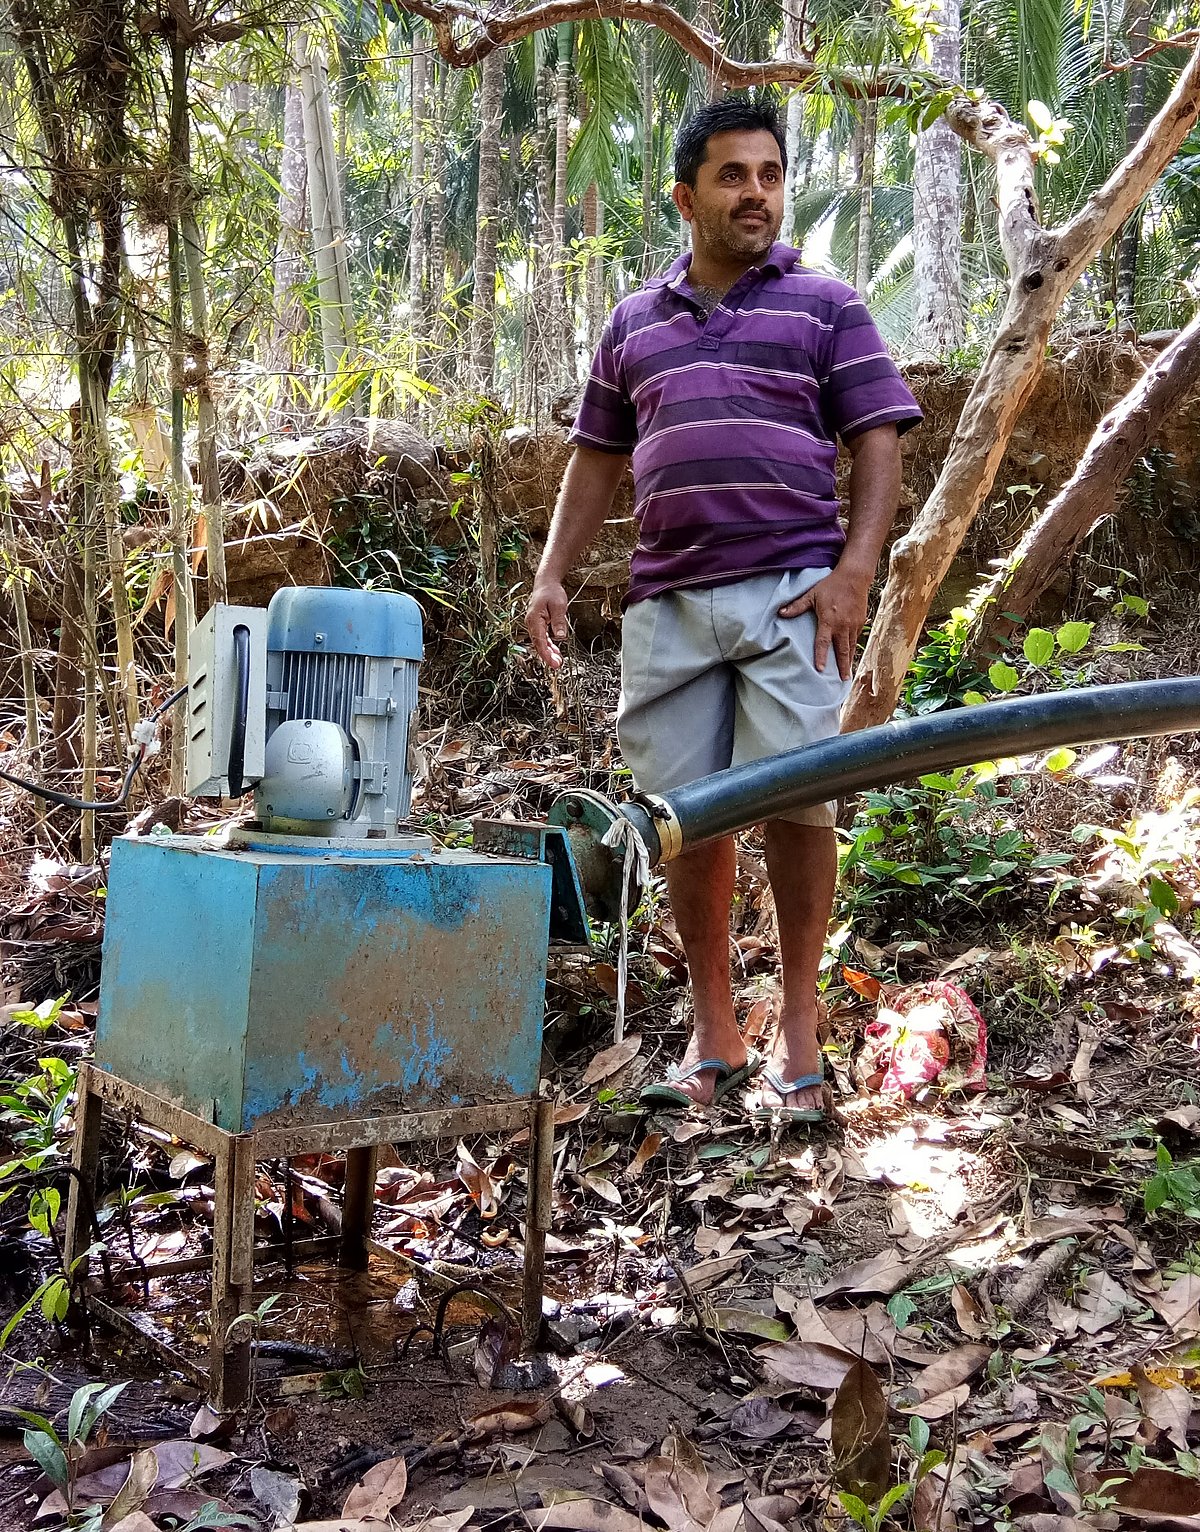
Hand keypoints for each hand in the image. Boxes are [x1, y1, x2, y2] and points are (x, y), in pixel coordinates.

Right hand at [525, 577, 568, 669]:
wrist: (546, 583)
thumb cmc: (551, 592)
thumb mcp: (559, 605)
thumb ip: (559, 621)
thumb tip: (560, 636)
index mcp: (534, 619)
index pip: (539, 641)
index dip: (546, 654)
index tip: (553, 663)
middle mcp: (531, 623)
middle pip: (538, 644)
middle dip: (547, 656)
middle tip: (557, 665)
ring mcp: (534, 624)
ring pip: (540, 642)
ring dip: (548, 652)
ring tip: (558, 661)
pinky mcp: (538, 624)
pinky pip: (542, 637)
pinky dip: (548, 645)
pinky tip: (555, 651)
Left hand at [778, 566, 871, 680]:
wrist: (854, 577)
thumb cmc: (831, 585)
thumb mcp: (812, 594)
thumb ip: (797, 606)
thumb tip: (780, 613)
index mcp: (828, 620)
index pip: (823, 642)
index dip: (821, 656)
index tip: (821, 669)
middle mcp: (842, 625)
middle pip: (842, 650)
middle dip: (842, 666)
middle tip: (843, 680)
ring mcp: (853, 624)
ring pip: (851, 646)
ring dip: (849, 660)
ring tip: (847, 674)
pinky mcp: (860, 622)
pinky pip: (856, 639)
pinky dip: (854, 649)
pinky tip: (851, 656)